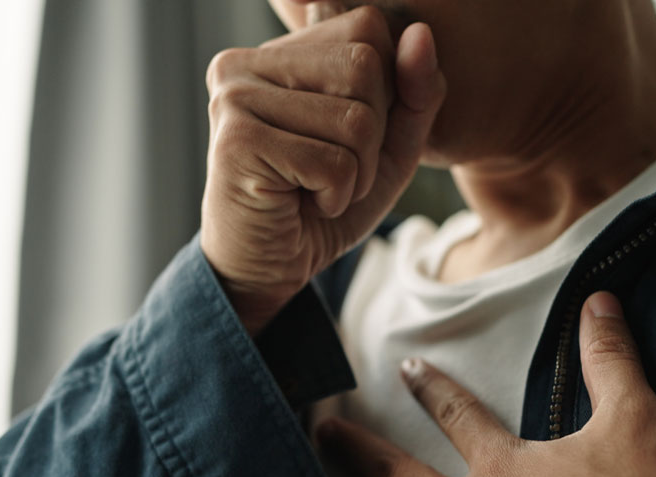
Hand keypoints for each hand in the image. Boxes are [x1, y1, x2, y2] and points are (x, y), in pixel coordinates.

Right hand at [200, 7, 445, 333]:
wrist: (267, 270)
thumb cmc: (322, 204)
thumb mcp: (389, 147)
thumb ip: (414, 93)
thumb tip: (421, 34)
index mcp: (278, 52)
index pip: (368, 27)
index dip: (385, 90)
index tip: (346, 137)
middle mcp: (245, 63)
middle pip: (365, 64)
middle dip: (372, 134)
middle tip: (332, 169)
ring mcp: (235, 98)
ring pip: (355, 117)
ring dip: (356, 172)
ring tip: (317, 188)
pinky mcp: (237, 142)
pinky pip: (334, 162)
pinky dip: (336, 196)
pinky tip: (302, 203)